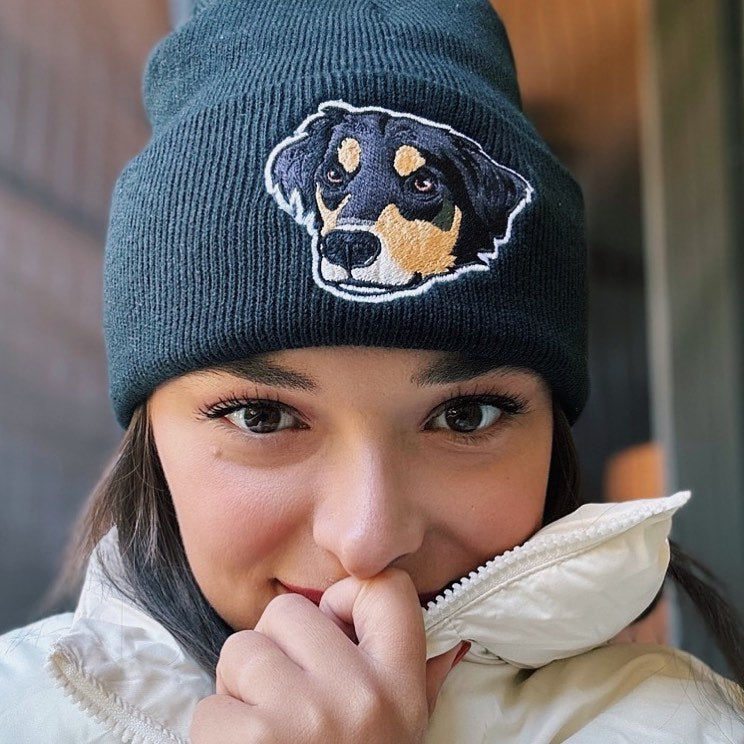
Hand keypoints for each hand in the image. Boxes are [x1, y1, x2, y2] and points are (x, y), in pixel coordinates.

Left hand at [190, 568, 462, 742]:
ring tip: (266, 732)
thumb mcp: (405, 733)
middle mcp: (359, 696)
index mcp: (400, 687)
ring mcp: (303, 719)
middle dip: (276, 650)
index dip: (346, 596)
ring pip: (240, 650)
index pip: (383, 586)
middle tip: (289, 698)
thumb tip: (452, 642)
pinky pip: (208, 707)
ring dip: (240, 692)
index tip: (335, 626)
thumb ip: (422, 681)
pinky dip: (215, 734)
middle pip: (287, 611)